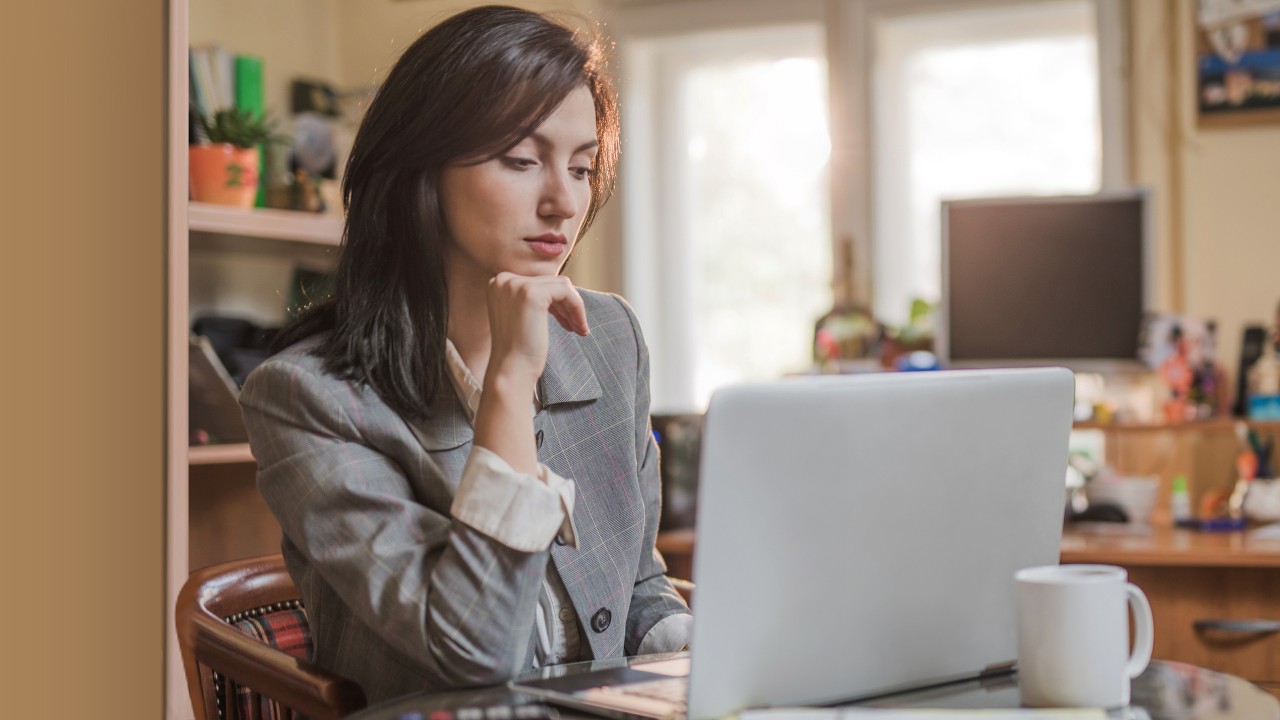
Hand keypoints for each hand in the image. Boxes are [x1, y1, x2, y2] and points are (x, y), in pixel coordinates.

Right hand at [484, 272, 588, 389]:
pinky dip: (577, 308)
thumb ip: (533, 298)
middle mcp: (504, 279)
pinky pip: (566, 292)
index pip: (539, 282)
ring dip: (574, 307)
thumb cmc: (518, 350)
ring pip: (561, 285)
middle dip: (566, 305)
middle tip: (575, 326)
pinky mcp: (532, 294)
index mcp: (499, 283)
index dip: (556, 301)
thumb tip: (563, 287)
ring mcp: (517, 285)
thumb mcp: (521, 315)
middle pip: (551, 282)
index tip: (565, 321)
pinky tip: (579, 328)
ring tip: (578, 328)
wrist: (511, 370)